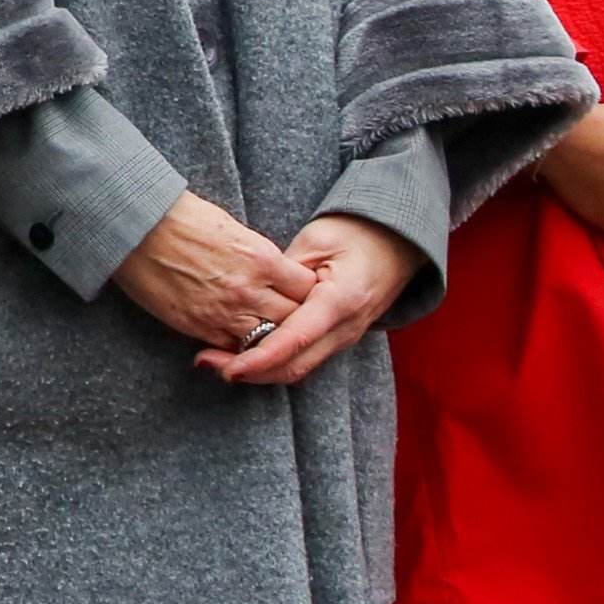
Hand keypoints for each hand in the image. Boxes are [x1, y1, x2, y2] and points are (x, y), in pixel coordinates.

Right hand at [112, 189, 315, 347]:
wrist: (137, 225)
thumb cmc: (183, 217)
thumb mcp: (235, 229)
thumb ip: (260, 257)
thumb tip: (273, 274)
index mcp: (263, 259)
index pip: (308, 289)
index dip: (308, 293)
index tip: (303, 295)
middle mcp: (249, 289)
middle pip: (294, 319)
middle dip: (296, 320)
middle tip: (291, 320)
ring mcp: (223, 312)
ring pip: (267, 341)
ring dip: (268, 338)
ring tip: (266, 334)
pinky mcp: (198, 327)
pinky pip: (233, 348)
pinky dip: (239, 347)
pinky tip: (238, 339)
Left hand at [206, 215, 417, 386]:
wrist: (397, 242)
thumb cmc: (355, 232)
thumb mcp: (316, 241)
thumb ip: (284, 272)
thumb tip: (251, 297)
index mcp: (339, 301)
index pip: (294, 340)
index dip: (258, 357)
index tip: (227, 366)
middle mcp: (345, 328)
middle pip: (294, 365)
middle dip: (249, 371)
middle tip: (206, 363)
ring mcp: (344, 338)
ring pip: (298, 369)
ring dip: (258, 371)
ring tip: (215, 362)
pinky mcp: (338, 339)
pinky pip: (304, 359)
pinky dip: (273, 362)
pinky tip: (243, 355)